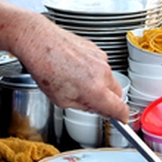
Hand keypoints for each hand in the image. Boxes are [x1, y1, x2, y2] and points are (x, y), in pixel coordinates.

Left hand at [15, 14, 130, 120]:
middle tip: (94, 103)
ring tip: (77, 82)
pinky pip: (102, 66)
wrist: (40, 42)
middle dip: (109, 101)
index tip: (120, 120)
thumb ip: (85, 107)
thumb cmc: (45, 68)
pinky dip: (94, 71)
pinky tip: (76, 70)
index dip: (121, 117)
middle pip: (118, 94)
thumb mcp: (62, 100)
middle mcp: (103, 74)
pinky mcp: (97, 50)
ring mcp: (101, 60)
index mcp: (95, 91)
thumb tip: (96, 109)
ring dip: (100, 84)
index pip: (120, 108)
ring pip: (109, 79)